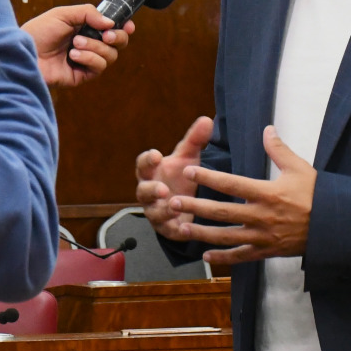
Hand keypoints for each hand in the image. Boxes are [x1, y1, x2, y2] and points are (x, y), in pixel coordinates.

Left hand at [21, 5, 134, 86]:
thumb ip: (88, 13)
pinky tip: (74, 56)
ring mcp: (85, 62)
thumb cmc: (38, 32)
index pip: (112, 28)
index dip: (123, 27)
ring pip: (110, 56)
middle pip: (118, 44)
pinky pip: (98, 68)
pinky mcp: (81, 76)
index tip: (128, 24)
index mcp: (85, 28)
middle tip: (107, 35)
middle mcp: (88, 45)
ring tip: (75, 44)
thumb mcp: (63, 14)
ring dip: (96, 48)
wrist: (22, 52)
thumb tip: (110, 22)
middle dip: (117, 38)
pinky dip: (89, 59)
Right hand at [136, 117, 215, 240]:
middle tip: (162, 188)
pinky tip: (185, 229)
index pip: (143, 164)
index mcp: (152, 172)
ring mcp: (156, 211)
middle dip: (151, 190)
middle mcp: (149, 192)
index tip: (157, 155)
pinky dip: (175, 230)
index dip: (148, 160)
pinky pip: (168, 231)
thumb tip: (206, 119)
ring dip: (163, 210)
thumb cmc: (182, 176)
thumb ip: (194, 140)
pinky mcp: (167, 228)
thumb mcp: (188, 158)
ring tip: (174, 207)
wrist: (186, 202)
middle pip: (143, 191)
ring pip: (154, 213)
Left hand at [168, 126, 316, 266]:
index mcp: (267, 193)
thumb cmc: (319, 195)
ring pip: (227, 236)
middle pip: (222, 211)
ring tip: (180, 229)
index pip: (231, 183)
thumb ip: (279, 150)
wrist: (337, 228)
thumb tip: (267, 129)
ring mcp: (263, 236)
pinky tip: (206, 258)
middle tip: (172, 202)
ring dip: (202, 233)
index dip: (208, 176)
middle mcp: (261, 216)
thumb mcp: (300, 169)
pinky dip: (224, 259)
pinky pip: (242, 257)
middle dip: (195, 207)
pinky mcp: (267, 251)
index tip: (188, 170)